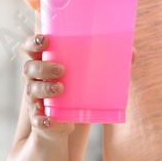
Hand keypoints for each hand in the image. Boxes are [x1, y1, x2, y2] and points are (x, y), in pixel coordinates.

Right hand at [20, 33, 135, 139]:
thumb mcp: (89, 74)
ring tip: (61, 88)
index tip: (45, 40)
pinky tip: (51, 120)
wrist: (67, 120)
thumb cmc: (76, 88)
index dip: (33, 42)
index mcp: (44, 61)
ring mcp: (35, 98)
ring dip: (44, 88)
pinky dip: (42, 119)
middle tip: (61, 69)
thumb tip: (132, 53)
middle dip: (43, 67)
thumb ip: (108, 61)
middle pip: (29, 68)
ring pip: (31, 90)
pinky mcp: (40, 117)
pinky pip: (36, 119)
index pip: (30, 47)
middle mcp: (35, 78)